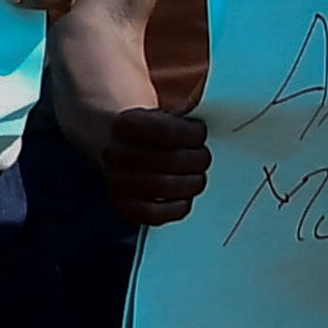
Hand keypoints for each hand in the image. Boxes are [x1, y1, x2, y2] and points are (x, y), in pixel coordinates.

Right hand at [92, 103, 211, 227]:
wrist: (117, 144)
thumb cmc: (151, 130)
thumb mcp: (161, 113)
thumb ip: (185, 113)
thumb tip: (213, 116)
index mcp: (124, 124)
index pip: (167, 131)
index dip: (192, 134)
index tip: (200, 133)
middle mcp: (114, 153)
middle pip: (169, 160)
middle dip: (197, 160)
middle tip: (204, 158)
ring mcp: (115, 181)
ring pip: (163, 187)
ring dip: (191, 183)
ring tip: (197, 177)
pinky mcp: (122, 204)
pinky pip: (152, 214)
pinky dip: (175, 208)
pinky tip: (185, 198)